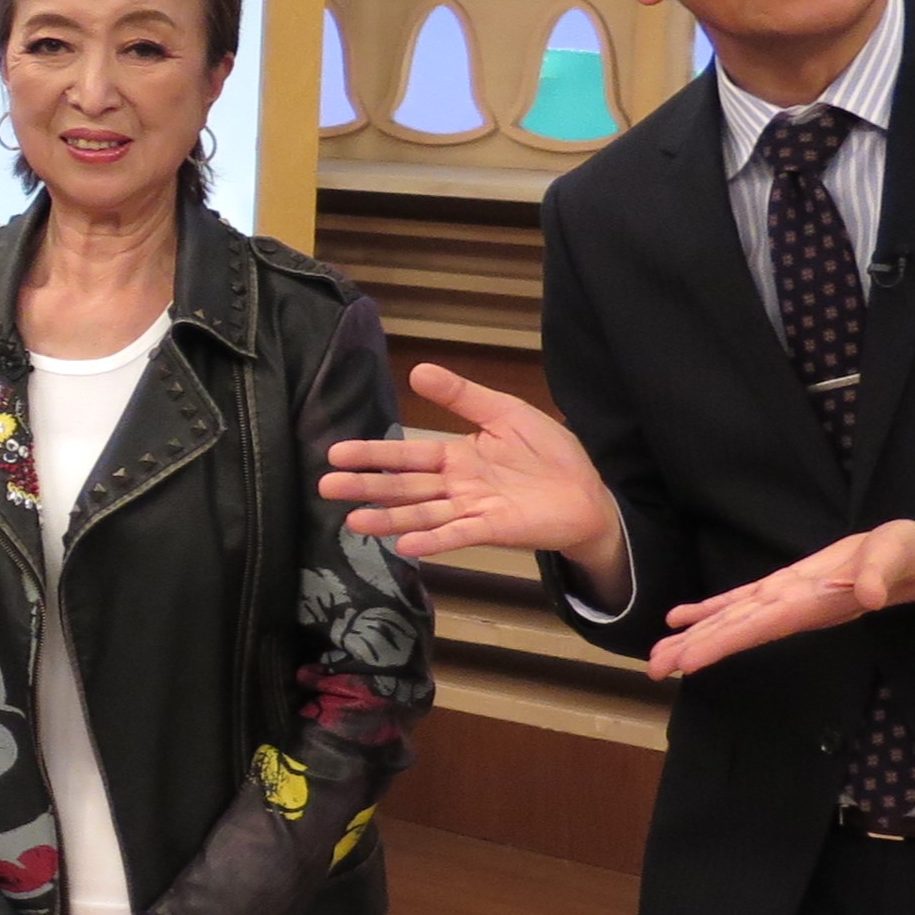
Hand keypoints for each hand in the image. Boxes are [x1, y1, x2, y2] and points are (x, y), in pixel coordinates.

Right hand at [320, 363, 627, 593]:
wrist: (588, 493)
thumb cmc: (549, 454)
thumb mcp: (505, 413)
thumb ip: (463, 396)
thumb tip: (416, 370)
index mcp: (456, 456)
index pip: (407, 454)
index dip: (374, 453)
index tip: (337, 453)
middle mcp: (456, 486)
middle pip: (404, 486)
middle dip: (366, 487)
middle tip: (326, 488)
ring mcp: (471, 510)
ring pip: (422, 513)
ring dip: (388, 519)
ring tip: (353, 521)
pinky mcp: (493, 529)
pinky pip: (457, 534)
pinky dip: (433, 540)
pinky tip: (405, 544)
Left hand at [652, 520, 914, 680]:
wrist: (914, 558)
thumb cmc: (908, 555)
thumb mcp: (899, 555)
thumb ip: (884, 574)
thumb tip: (872, 595)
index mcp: (812, 603)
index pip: (759, 627)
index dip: (722, 643)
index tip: (688, 662)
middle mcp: (792, 607)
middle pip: (736, 631)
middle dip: (696, 649)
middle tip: (653, 668)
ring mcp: (786, 599)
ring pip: (732, 620)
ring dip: (695, 634)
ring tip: (657, 651)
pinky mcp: (785, 586)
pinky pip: (740, 601)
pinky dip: (709, 608)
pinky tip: (680, 617)